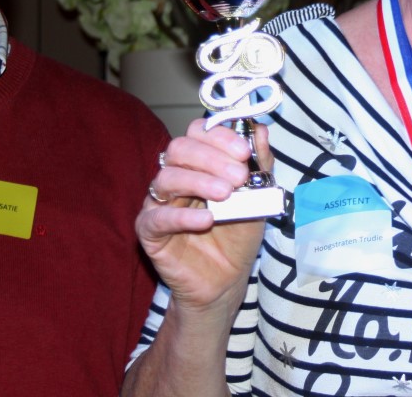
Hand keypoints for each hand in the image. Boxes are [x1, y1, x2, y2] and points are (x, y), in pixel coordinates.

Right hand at [136, 119, 270, 313]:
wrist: (226, 280)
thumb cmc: (238, 235)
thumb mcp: (257, 198)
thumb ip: (260, 165)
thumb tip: (262, 131)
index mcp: (198, 163)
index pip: (198, 133)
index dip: (220, 137)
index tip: (245, 152)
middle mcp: (175, 176)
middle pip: (179, 149)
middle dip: (211, 158)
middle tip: (239, 176)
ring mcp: (159, 202)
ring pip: (167, 179)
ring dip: (199, 182)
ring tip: (226, 195)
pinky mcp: (149, 231)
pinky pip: (158, 217)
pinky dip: (182, 216)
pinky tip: (206, 220)